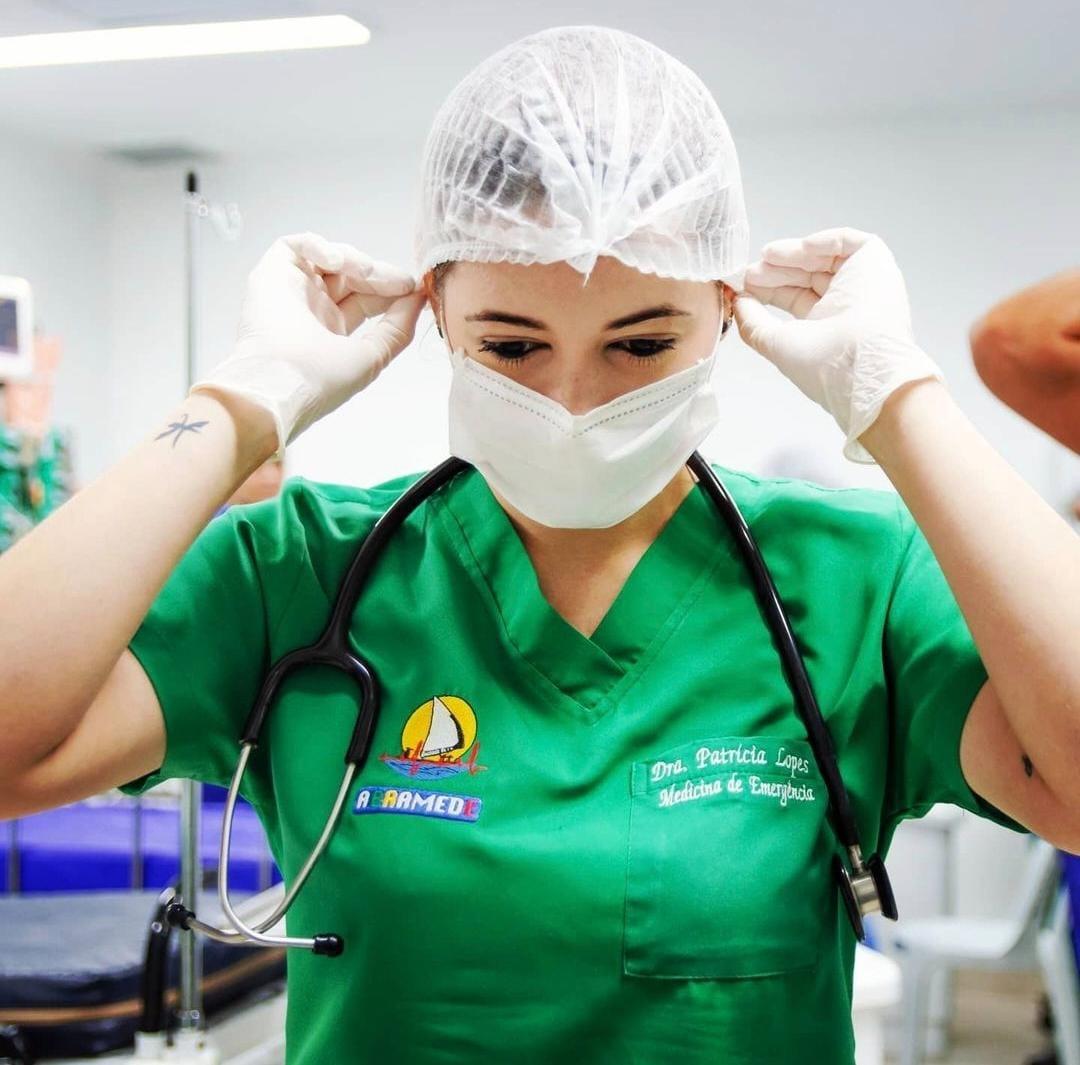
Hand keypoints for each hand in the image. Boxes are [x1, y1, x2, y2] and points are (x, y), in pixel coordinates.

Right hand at [190, 232, 425, 459]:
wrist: (279, 384)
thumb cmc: (320, 381)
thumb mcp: (372, 357)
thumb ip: (397, 328)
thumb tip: (419, 298)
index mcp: (333, 330)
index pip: (368, 299)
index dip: (391, 290)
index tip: (414, 289)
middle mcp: (312, 309)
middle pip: (353, 277)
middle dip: (380, 275)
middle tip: (400, 281)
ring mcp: (292, 290)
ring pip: (330, 259)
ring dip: (355, 261)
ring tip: (367, 273)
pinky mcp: (271, 274)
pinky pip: (295, 245)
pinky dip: (319, 245)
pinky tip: (336, 260)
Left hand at [733, 227, 945, 462]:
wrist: (861, 364)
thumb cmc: (823, 363)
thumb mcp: (775, 342)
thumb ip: (753, 322)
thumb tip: (738, 301)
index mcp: (824, 325)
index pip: (793, 296)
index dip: (768, 287)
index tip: (742, 283)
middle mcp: (843, 303)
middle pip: (805, 275)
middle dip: (776, 270)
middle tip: (751, 270)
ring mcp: (860, 282)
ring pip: (823, 257)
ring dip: (793, 254)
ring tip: (767, 256)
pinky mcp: (875, 264)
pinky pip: (848, 242)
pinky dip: (823, 241)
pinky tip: (801, 249)